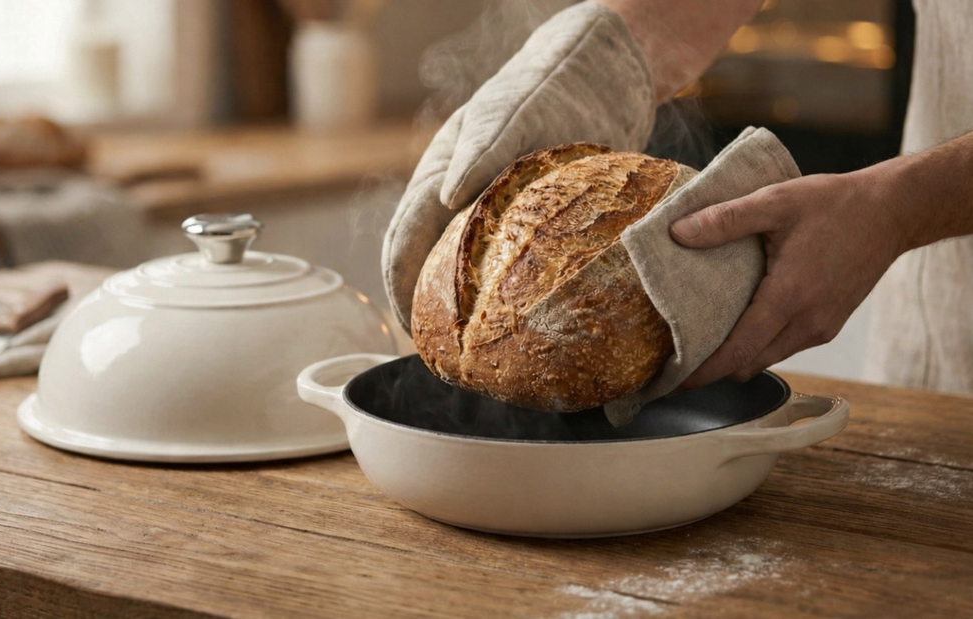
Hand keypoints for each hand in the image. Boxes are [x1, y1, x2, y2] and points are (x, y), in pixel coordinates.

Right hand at [381, 1, 656, 330]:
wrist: (606, 67)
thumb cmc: (555, 84)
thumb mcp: (516, 114)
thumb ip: (481, 151)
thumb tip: (445, 200)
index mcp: (442, 172)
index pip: (404, 240)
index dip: (400, 288)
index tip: (411, 333)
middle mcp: (459, 192)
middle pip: (426, 259)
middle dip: (426, 307)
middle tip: (445, 354)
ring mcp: (491, 203)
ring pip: (464, 263)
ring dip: (465, 303)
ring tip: (480, 347)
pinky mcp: (527, 212)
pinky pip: (506, 260)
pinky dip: (506, 290)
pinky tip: (527, 314)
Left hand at [669, 172, 903, 389]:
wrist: (892, 212)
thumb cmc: (836, 205)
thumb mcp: (776, 201)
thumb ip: (726, 219)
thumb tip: (678, 233)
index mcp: (789, 298)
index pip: (739, 352)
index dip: (704, 372)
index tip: (674, 382)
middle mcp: (807, 323)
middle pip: (749, 364)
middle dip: (713, 369)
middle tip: (677, 359)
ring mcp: (821, 327)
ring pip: (767, 358)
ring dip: (737, 356)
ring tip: (702, 341)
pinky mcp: (829, 324)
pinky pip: (785, 346)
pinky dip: (759, 344)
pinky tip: (741, 322)